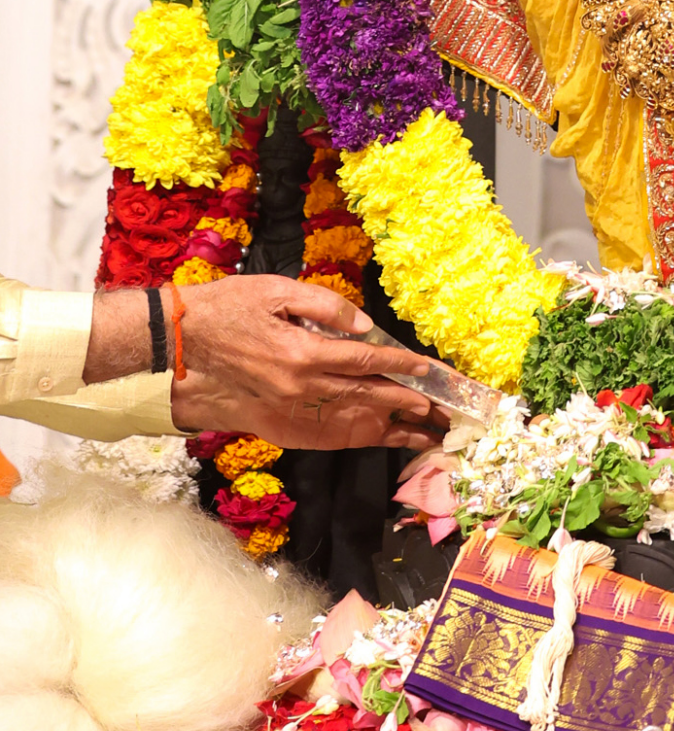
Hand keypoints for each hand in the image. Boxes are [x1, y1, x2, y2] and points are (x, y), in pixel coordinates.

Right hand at [168, 275, 448, 453]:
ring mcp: (289, 412)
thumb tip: (363, 324)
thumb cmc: (226, 310)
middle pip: (366, 397)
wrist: (176, 350)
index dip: (400, 365)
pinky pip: (326, 436)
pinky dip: (358, 439)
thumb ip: (325, 307)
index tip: (428, 370)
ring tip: (424, 433)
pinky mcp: (279, 426)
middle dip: (407, 404)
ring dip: (390, 429)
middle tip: (440, 410)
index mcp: (303, 353)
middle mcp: (301, 389)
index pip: (366, 360)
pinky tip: (381, 440)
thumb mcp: (275, 290)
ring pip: (351, 423)